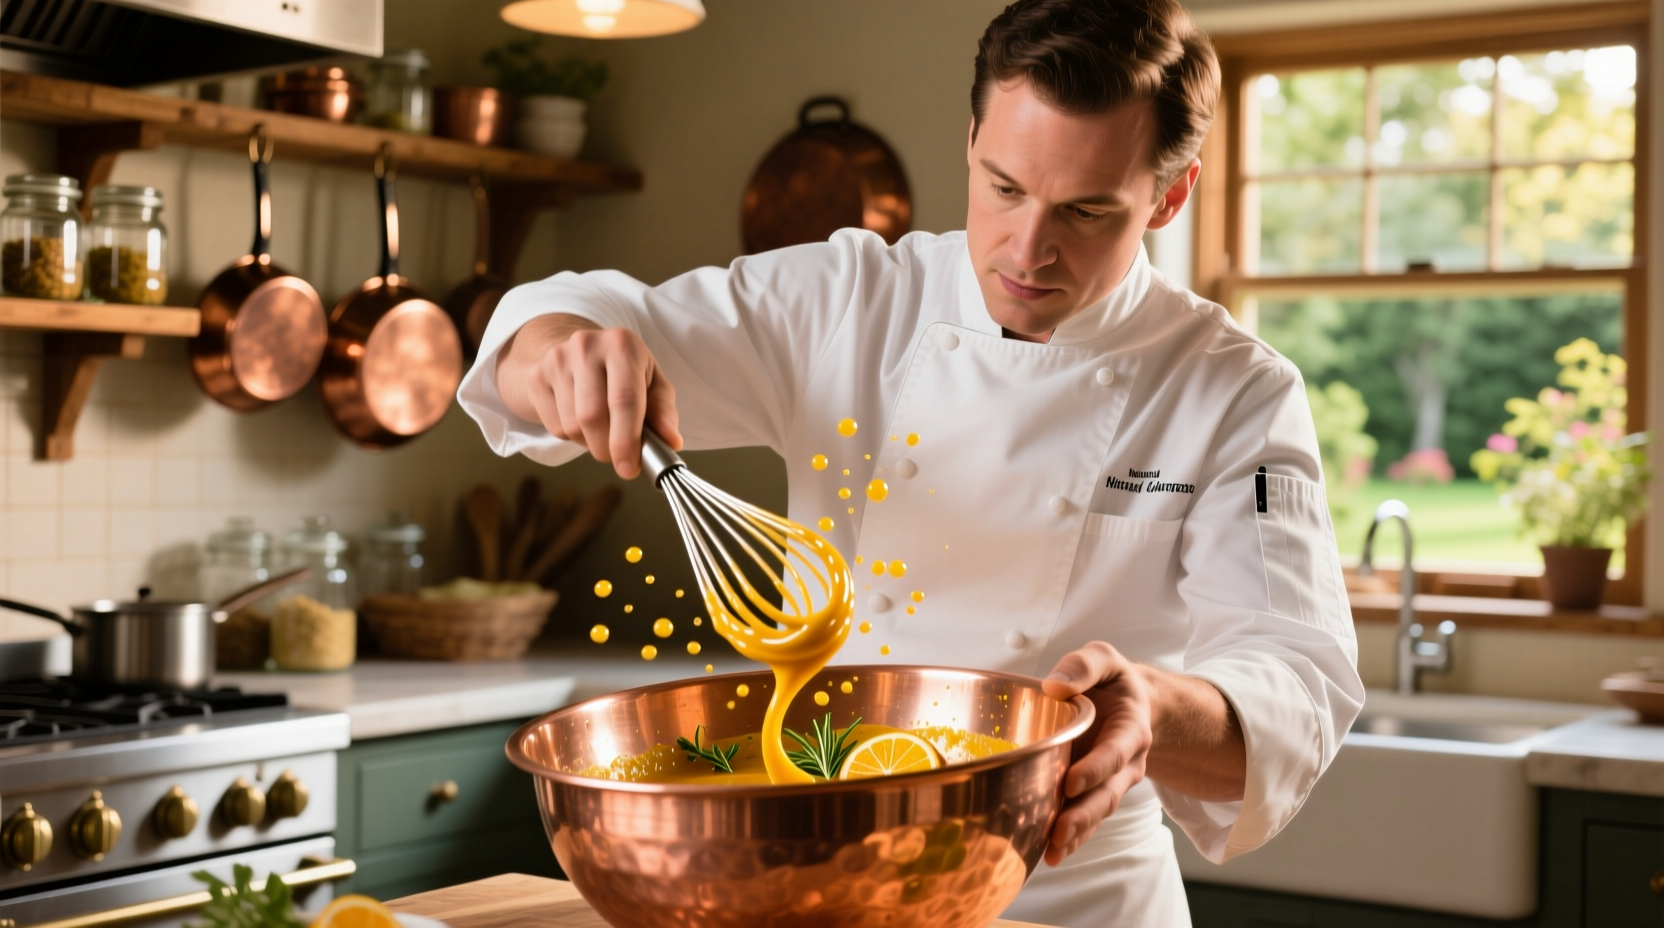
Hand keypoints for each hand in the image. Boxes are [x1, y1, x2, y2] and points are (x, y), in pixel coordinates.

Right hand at [497, 314, 682, 478]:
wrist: (581, 352)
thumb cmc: (624, 373)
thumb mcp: (652, 384)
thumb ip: (663, 413)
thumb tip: (671, 441)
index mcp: (622, 345)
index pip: (623, 399)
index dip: (626, 439)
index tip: (629, 468)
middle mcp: (586, 346)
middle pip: (593, 416)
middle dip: (607, 448)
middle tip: (619, 458)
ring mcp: (557, 359)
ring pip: (572, 426)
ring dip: (590, 443)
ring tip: (602, 431)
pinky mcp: (537, 375)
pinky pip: (554, 427)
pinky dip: (572, 437)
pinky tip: (581, 420)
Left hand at [1039, 641, 1152, 864]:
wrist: (1128, 702)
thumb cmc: (1111, 681)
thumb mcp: (1103, 659)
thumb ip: (1083, 666)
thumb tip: (1055, 685)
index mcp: (1130, 728)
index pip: (1115, 752)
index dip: (1096, 768)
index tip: (1072, 782)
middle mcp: (1127, 762)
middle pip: (1108, 793)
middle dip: (1084, 814)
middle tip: (1058, 831)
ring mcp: (1112, 783)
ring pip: (1098, 812)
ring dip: (1076, 833)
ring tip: (1052, 851)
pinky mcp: (1095, 793)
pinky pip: (1088, 819)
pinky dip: (1072, 838)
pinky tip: (1050, 854)